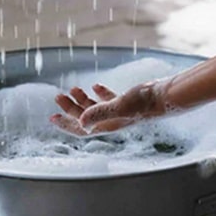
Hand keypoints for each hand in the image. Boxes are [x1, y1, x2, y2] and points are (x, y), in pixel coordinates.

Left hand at [50, 80, 167, 136]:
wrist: (163, 97)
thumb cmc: (142, 103)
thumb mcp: (118, 106)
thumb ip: (99, 113)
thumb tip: (80, 122)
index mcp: (106, 125)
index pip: (81, 129)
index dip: (66, 125)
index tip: (52, 118)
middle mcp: (110, 121)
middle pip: (84, 118)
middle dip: (70, 108)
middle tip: (58, 96)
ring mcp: (118, 112)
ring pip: (94, 109)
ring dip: (82, 100)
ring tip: (74, 89)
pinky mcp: (126, 102)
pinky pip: (108, 100)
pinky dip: (100, 94)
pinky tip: (95, 86)